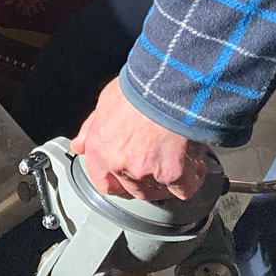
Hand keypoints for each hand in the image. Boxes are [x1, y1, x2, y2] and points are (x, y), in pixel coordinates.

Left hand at [72, 80, 210, 201]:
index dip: (117, 184)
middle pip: (133, 189)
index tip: (127, 182)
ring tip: (179, 162)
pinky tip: (196, 168)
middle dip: (147, 181)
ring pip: (158, 190)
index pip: (103, 182)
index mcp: (100, 147)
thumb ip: (92, 128)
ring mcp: (145, 171)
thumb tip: (79, 146)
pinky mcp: (172, 173)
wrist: (169, 84)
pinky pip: (183, 189)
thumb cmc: (140, 88)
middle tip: (159, 167)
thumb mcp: (106, 102)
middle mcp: (119, 163)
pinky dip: (191, 180)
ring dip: (168, 182)